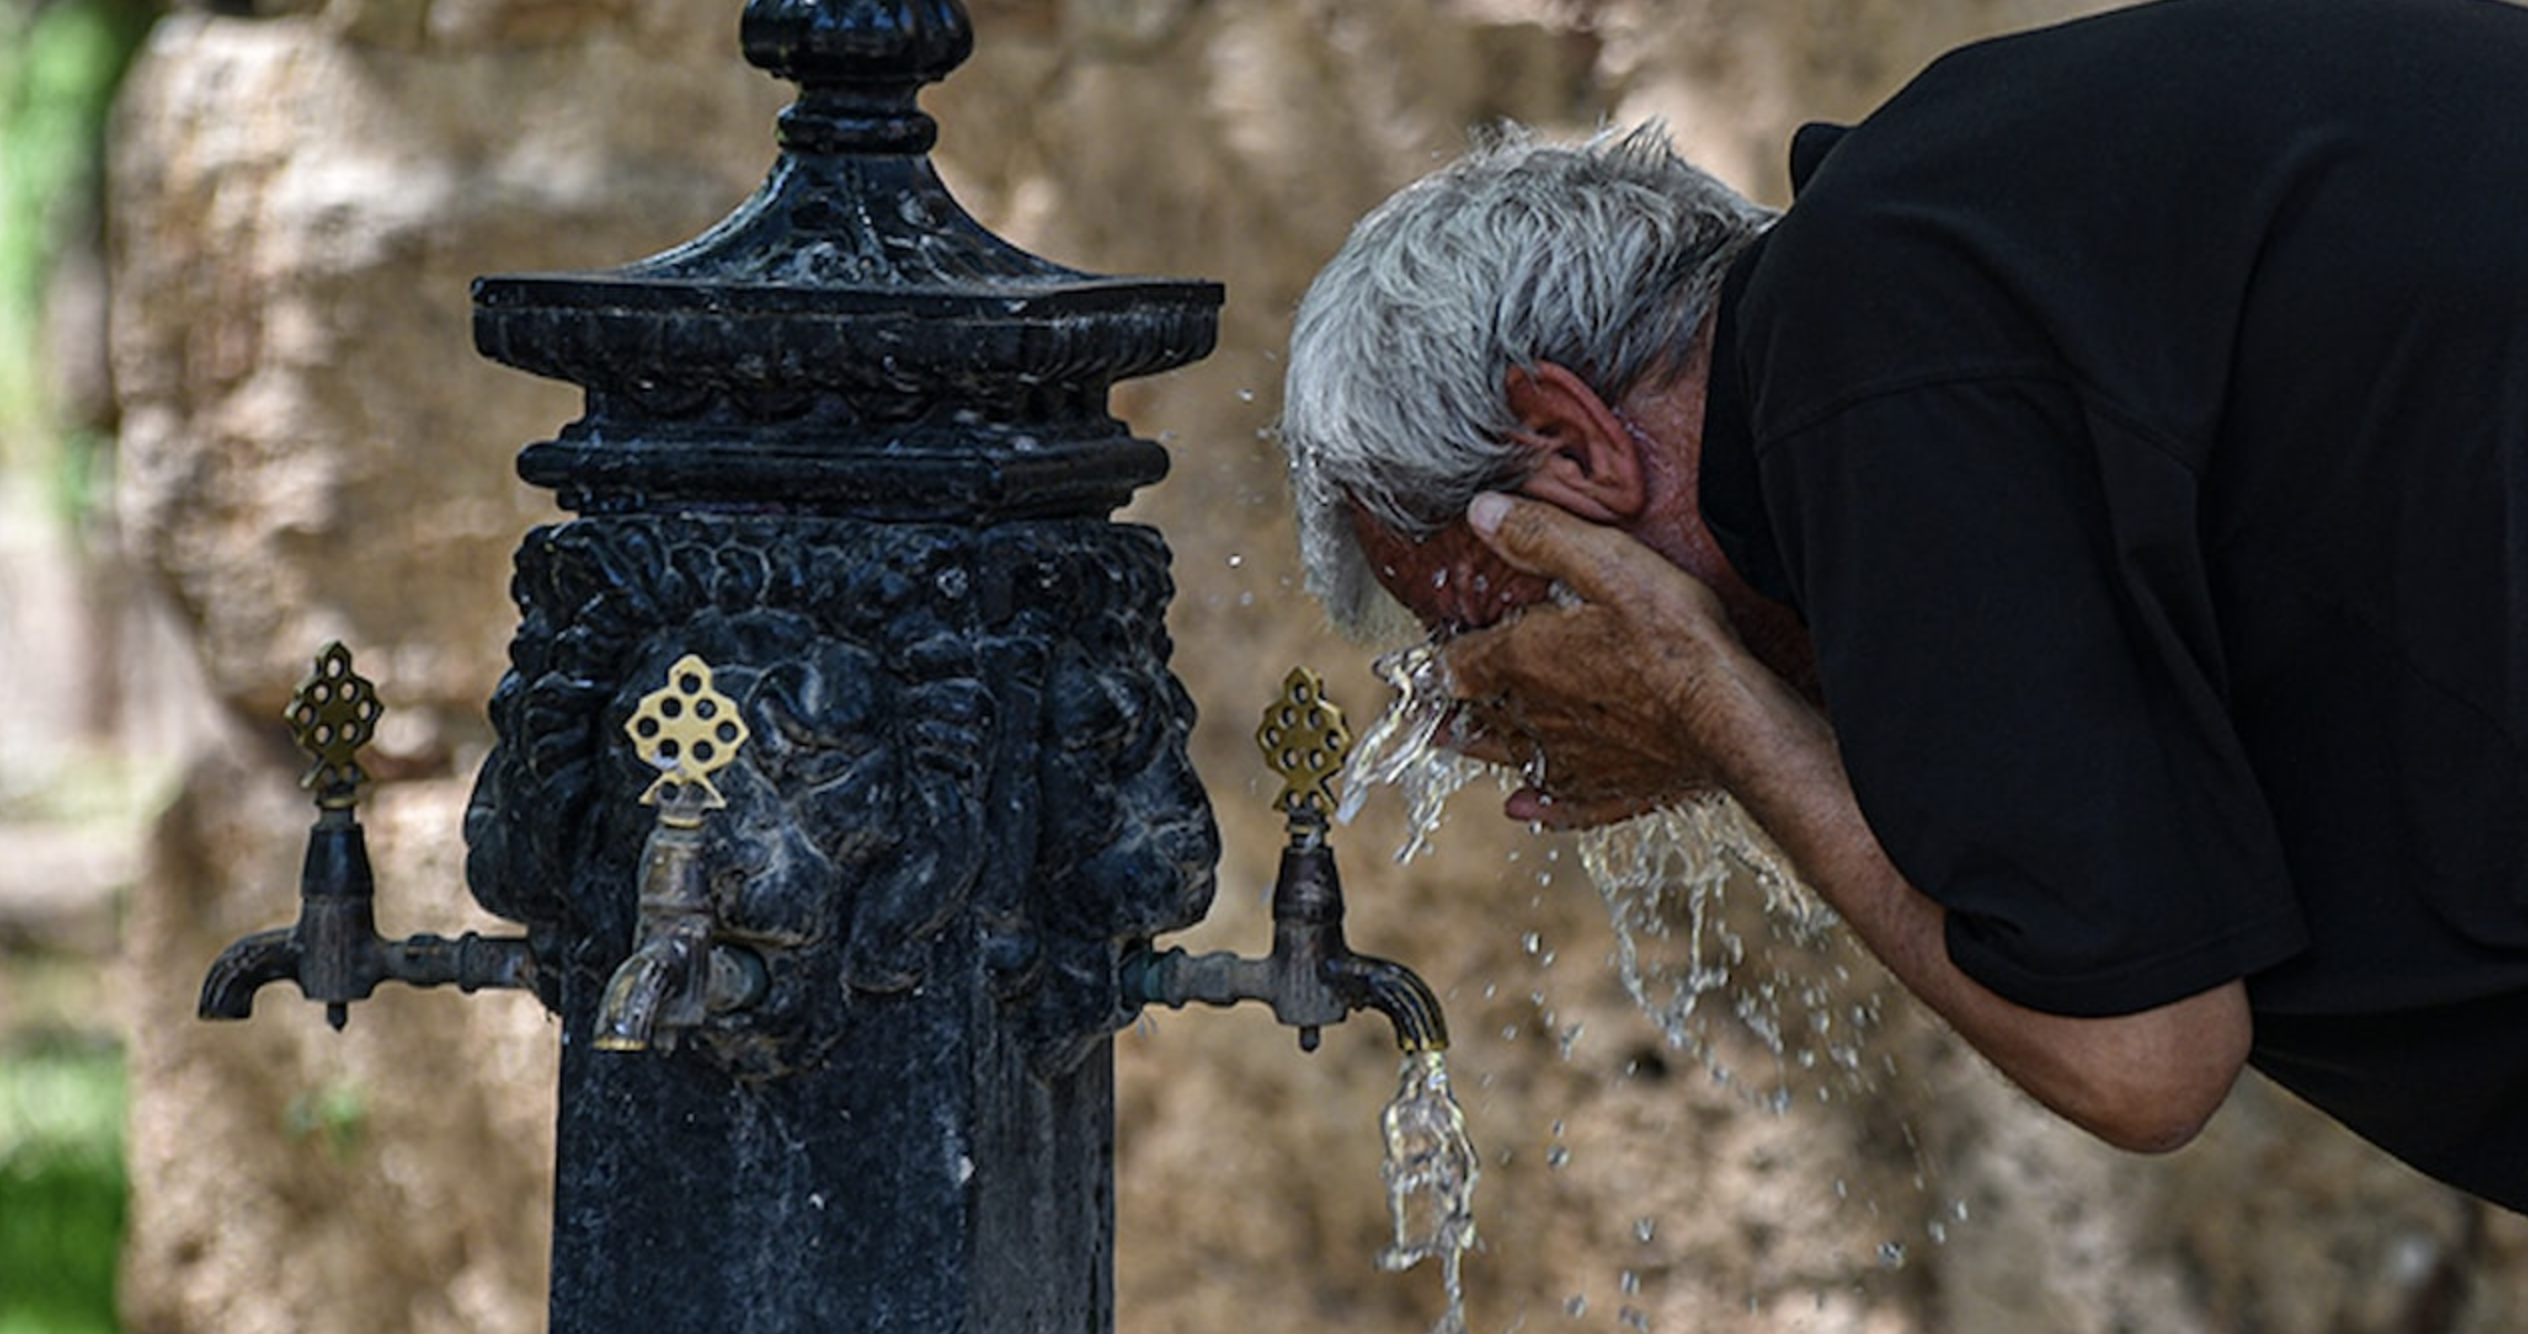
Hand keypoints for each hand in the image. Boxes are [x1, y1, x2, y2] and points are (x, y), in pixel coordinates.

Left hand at [1438, 493, 1770, 828]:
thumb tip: (1481, 513)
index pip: (1460, 663)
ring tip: (1451, 744)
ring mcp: (1574, 761)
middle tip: (1424, 711)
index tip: (1425, 658)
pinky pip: (1563, 804)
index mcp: (1525, 662)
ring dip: (1480, 749)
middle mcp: (1538, 718)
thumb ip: (1542, 537)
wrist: (1731, 720)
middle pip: (1479, 714)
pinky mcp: (1612, 791)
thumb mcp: (1608, 565)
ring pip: (1510, 756)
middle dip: (1451, 707)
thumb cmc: (1675, 639)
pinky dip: (1538, 805)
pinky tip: (1525, 807)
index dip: (1441, 656)